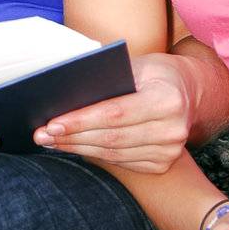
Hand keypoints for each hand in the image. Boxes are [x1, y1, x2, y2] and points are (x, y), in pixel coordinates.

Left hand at [32, 52, 195, 173]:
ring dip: (78, 148)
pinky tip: (74, 147)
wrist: (186, 91)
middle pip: (111, 137)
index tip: (52, 123)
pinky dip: (95, 154)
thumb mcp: (135, 66)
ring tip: (51, 141)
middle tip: (42, 135)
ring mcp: (170, 150)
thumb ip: (107, 79)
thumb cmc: (153, 74)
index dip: (82, 120)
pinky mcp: (162, 164)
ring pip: (113, 153)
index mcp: (167, 99)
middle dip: (72, 137)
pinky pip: (121, 161)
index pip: (115, 113)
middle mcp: (173, 129)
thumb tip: (64, 94)